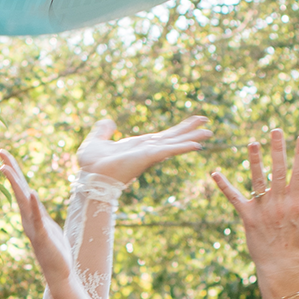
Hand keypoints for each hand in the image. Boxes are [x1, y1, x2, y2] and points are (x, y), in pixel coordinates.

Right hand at [0, 149, 79, 298]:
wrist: (59, 272)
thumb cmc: (54, 249)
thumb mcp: (46, 224)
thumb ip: (38, 211)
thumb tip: (32, 199)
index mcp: (30, 213)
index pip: (21, 187)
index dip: (13, 170)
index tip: (3, 154)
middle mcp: (28, 217)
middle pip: (18, 188)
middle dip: (10, 169)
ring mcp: (34, 226)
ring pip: (23, 201)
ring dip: (15, 185)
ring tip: (6, 169)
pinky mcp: (43, 236)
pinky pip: (38, 219)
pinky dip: (34, 206)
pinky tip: (32, 193)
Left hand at [72, 112, 212, 186]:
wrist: (89, 176)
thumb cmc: (91, 164)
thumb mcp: (96, 141)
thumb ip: (103, 131)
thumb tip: (109, 122)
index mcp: (138, 146)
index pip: (161, 136)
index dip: (176, 130)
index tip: (190, 124)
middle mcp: (147, 150)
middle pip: (173, 138)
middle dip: (189, 130)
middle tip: (206, 122)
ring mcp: (149, 153)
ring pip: (175, 143)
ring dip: (192, 137)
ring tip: (209, 131)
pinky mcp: (148, 156)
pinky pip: (170, 150)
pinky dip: (183, 146)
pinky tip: (197, 144)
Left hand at [208, 128, 298, 288]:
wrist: (279, 265)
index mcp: (295, 203)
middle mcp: (278, 203)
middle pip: (278, 171)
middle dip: (278, 149)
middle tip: (276, 130)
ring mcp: (261, 209)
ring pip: (257, 180)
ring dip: (254, 160)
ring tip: (252, 142)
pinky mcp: (246, 216)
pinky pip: (233, 198)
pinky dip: (223, 185)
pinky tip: (214, 172)